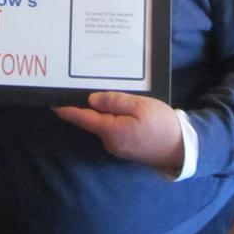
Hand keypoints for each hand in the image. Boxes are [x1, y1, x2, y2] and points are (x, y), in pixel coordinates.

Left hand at [52, 92, 183, 169]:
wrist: (182, 147)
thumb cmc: (161, 124)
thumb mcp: (140, 106)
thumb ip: (114, 101)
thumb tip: (92, 100)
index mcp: (111, 130)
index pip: (82, 118)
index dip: (66, 110)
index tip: (52, 101)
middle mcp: (110, 142)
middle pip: (92, 120)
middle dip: (86, 106)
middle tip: (80, 86)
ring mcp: (117, 146)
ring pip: (103, 124)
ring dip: (101, 111)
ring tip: (103, 93)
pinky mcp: (125, 147)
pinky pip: (112, 129)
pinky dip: (111, 118)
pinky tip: (119, 108)